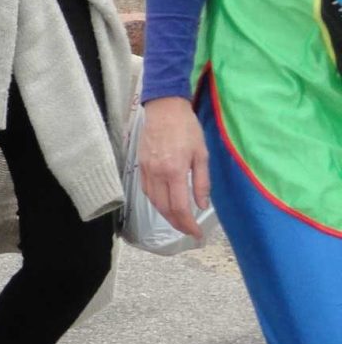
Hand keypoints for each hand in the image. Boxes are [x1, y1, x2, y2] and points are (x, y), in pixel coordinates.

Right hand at [140, 96, 211, 237]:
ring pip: (153, 201)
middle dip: (177, 224)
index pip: (180, 207)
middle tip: (189, 231)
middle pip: (164, 208)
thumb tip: (201, 205)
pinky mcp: (141, 165)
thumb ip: (202, 182)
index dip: (188, 225)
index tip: (197, 234)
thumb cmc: (187, 129)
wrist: (164, 109)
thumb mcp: (201, 154)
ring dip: (165, 215)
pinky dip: (155, 202)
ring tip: (178, 221)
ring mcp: (146, 170)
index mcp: (175, 171)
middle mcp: (157, 174)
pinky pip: (146, 190)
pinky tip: (164, 203)